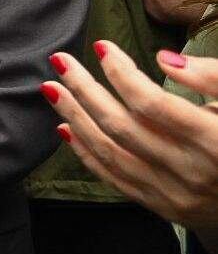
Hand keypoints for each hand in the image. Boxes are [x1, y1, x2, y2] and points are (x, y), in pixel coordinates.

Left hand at [46, 41, 217, 230]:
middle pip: (122, 125)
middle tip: (59, 61)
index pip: (153, 104)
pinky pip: (116, 180)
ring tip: (52, 89)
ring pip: (111, 153)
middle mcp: (191, 171)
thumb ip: (212, 78)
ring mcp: (176, 193)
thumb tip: (166, 58)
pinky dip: (86, 154)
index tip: (101, 46)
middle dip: (84, 89)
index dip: (121, 73)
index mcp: (215, 141)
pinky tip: (67, 128)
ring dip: (76, 118)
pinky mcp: (166, 208)